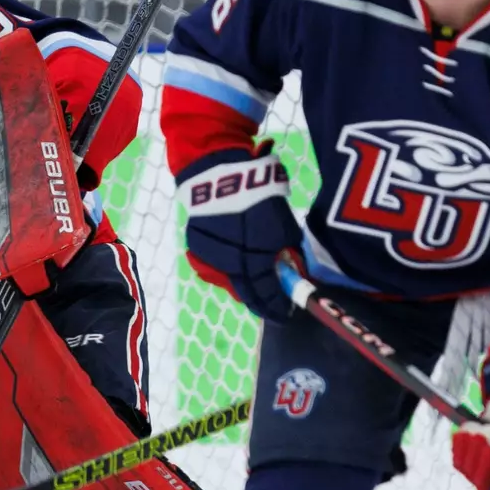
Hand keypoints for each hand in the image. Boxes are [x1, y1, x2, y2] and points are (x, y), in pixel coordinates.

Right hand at [177, 147, 301, 321]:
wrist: (221, 176)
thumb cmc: (261, 196)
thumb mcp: (284, 226)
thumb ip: (289, 253)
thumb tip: (295, 273)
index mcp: (255, 258)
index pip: (267, 294)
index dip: (277, 306)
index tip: (286, 313)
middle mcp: (230, 264)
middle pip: (245, 293)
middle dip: (260, 299)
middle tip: (271, 303)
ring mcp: (209, 258)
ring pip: (227, 282)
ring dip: (241, 284)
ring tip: (252, 282)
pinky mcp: (195, 249)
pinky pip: (211, 268)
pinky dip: (224, 270)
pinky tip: (232, 265)